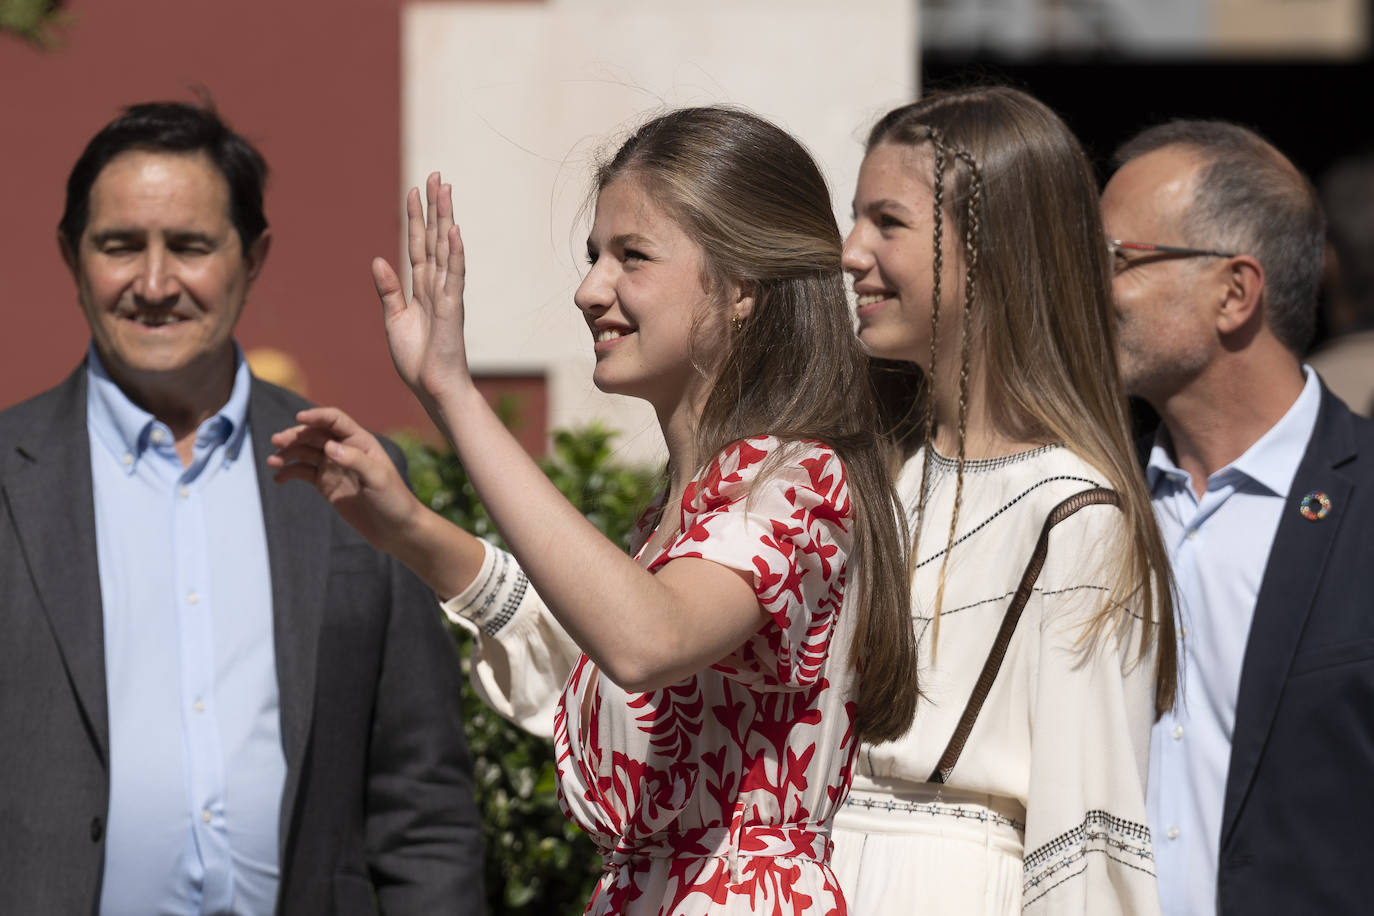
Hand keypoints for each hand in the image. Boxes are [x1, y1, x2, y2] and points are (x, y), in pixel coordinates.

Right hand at [268, 406, 421, 553]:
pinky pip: (303, 473)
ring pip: (305, 453)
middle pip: (315, 435)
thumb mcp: (378, 479)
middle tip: (277, 441)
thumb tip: (329, 446)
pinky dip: (289, 472)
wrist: (395, 529)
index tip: (299, 418)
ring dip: (288, 453)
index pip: (335, 420)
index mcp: (361, 442)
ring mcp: (334, 467)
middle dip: (295, 435)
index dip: (317, 416)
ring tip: (272, 461)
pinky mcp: (326, 485)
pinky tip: (278, 478)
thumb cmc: (394, 500)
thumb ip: (355, 461)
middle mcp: (345, 450)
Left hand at [372, 172, 472, 402]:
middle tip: (436, 175)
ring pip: (446, 248)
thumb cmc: (417, 360)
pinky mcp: (452, 308)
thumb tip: (378, 260)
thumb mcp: (394, 320)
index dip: (416, 218)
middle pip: (434, 238)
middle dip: (434, 207)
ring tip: (445, 189)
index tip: (415, 189)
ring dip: (445, 218)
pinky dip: (454, 253)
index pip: (418, 245)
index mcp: (420, 289)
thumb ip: (388, 291)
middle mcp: (436, 286)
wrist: (432, 388)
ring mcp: (446, 294)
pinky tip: (453, 231)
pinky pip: (454, 276)